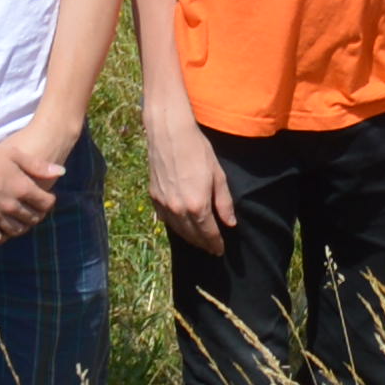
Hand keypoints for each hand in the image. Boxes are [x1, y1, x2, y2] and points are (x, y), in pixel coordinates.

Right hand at [0, 128, 51, 242]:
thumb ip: (37, 166)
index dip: (48, 202)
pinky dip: (0, 236)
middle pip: (31, 218)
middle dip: (36, 216)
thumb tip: (61, 171)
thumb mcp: (14, 153)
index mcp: (22, 187)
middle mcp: (10, 205)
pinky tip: (1, 232)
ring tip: (21, 222)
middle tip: (36, 212)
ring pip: (14, 230)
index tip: (46, 199)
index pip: (45, 203)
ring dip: (21, 227)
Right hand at [144, 95, 232, 246]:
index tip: (220, 250)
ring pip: (178, 230)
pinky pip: (165, 219)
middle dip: (203, 243)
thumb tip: (229, 223)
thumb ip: (223, 202)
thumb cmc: (197, 150)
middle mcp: (178, 209)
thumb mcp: (218, 175)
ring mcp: (164, 204)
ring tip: (198, 240)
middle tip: (211, 248)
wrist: (169, 134)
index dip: (215, 244)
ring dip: (189, 237)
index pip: (208, 233)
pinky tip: (180, 225)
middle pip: (192, 235)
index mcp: (197, 205)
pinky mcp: (154, 197)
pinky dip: (175, 225)